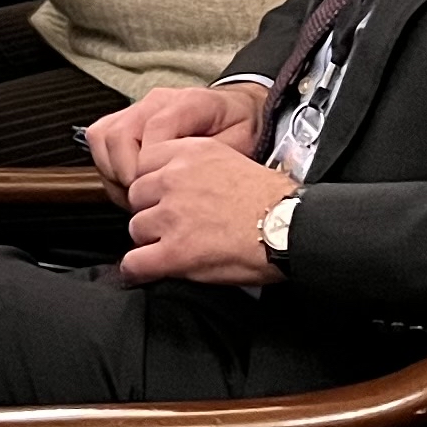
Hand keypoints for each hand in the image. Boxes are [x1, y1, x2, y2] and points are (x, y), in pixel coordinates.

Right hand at [86, 79, 268, 186]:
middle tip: (143, 199)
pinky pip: (100, 139)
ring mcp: (138, 108)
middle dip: (125, 174)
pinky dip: (107, 166)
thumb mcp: (243, 142)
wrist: (238, 111)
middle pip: (118, 133)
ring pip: (102, 136)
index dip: (148, 165)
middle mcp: (157, 102)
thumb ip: (216, 158)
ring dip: (112, 172)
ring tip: (134, 194)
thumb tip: (189, 182)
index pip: (154, 129)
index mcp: (189, 103)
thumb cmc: (240, 127)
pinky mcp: (126, 119)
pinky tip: (128, 183)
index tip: (157, 191)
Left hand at [121, 138, 296, 286]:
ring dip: (151, 240)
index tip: (161, 196)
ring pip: (137, 229)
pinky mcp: (175, 251)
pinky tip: (146, 271)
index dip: (153, 184)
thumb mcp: (230, 160)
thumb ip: (196, 166)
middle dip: (151, 211)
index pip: (144, 163)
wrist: (290, 228)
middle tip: (173, 224)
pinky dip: (137, 270)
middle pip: (137, 197)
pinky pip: (135, 263)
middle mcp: (174, 180)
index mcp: (189, 154)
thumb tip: (178, 180)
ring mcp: (172, 216)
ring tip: (174, 247)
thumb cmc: (273, 200)